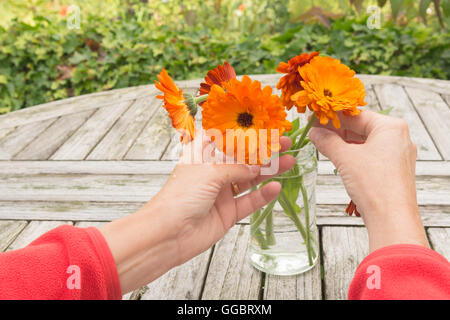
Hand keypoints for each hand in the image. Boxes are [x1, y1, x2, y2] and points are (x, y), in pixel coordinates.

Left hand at [100, 136, 294, 293]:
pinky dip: (263, 195)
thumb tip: (256, 167)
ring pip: (250, 179)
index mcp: (202, 156)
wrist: (168, 234)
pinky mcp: (228, 213)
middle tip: (285, 143)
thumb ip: (236, 168)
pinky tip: (275, 187)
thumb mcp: (209, 172)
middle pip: (243, 158)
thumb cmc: (180, 196)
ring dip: (269, 171)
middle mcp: (212, 172)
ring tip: (289, 162)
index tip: (267, 126)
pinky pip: (249, 201)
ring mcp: (221, 193)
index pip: (228, 140)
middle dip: (264, 151)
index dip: (247, 133)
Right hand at [309, 110, 428, 251]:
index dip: (333, 117)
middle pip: (361, 128)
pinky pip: (370, 156)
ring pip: (365, 143)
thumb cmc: (374, 184)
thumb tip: (315, 132)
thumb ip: (327, 141)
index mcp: (391, 127)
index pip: (356, 116)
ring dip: (343, 143)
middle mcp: (398, 138)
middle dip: (337, 131)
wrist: (392, 219)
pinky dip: (353, 155)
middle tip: (316, 132)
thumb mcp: (345, 158)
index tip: (315, 118)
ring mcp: (398, 155)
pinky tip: (338, 158)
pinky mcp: (394, 171)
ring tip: (323, 145)